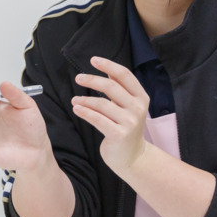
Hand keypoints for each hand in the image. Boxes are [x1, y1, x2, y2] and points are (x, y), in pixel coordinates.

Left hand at [70, 56, 149, 176]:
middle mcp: (138, 108)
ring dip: (85, 100)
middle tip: (78, 78)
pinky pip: (97, 119)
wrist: (132, 156)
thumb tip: (107, 70)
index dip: (108, 65)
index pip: (124, 75)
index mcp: (141, 97)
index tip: (93, 60)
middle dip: (92, 80)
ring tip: (74, 100)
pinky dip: (85, 112)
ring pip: (102, 104)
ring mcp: (129, 122)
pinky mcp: (119, 134)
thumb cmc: (126, 127)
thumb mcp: (128, 106)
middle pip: (111, 87)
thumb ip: (120, 89)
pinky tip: (77, 109)